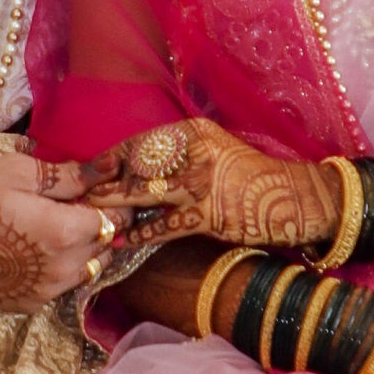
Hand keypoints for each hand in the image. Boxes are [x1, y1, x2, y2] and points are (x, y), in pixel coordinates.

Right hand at [0, 161, 134, 311]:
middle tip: (81, 202)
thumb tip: (105, 171)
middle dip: (103, 225)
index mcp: (63, 233)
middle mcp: (62, 270)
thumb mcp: (13, 173)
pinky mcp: (27, 305)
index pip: (113, 219)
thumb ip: (64, 176)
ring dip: (85, 248)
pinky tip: (37, 249)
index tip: (106, 189)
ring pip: (87, 269)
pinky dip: (62, 267)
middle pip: (105, 247)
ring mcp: (45, 292)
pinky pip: (62, 285)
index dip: (115, 202)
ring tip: (59, 225)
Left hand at [110, 118, 337, 253]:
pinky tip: (125, 240)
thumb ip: (182, 157)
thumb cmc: (252, 178)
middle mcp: (195, 152)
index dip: (112, 158)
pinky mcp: (209, 213)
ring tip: (92, 214)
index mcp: (194, 133)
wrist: (293, 198)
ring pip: (145, 193)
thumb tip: (139, 170)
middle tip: (80, 194)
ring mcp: (201, 182)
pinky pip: (166, 224)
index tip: (90, 170)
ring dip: (116, 205)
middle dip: (107, 182)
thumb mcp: (215, 152)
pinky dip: (144, 232)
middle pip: (137, 166)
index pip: (142, 143)